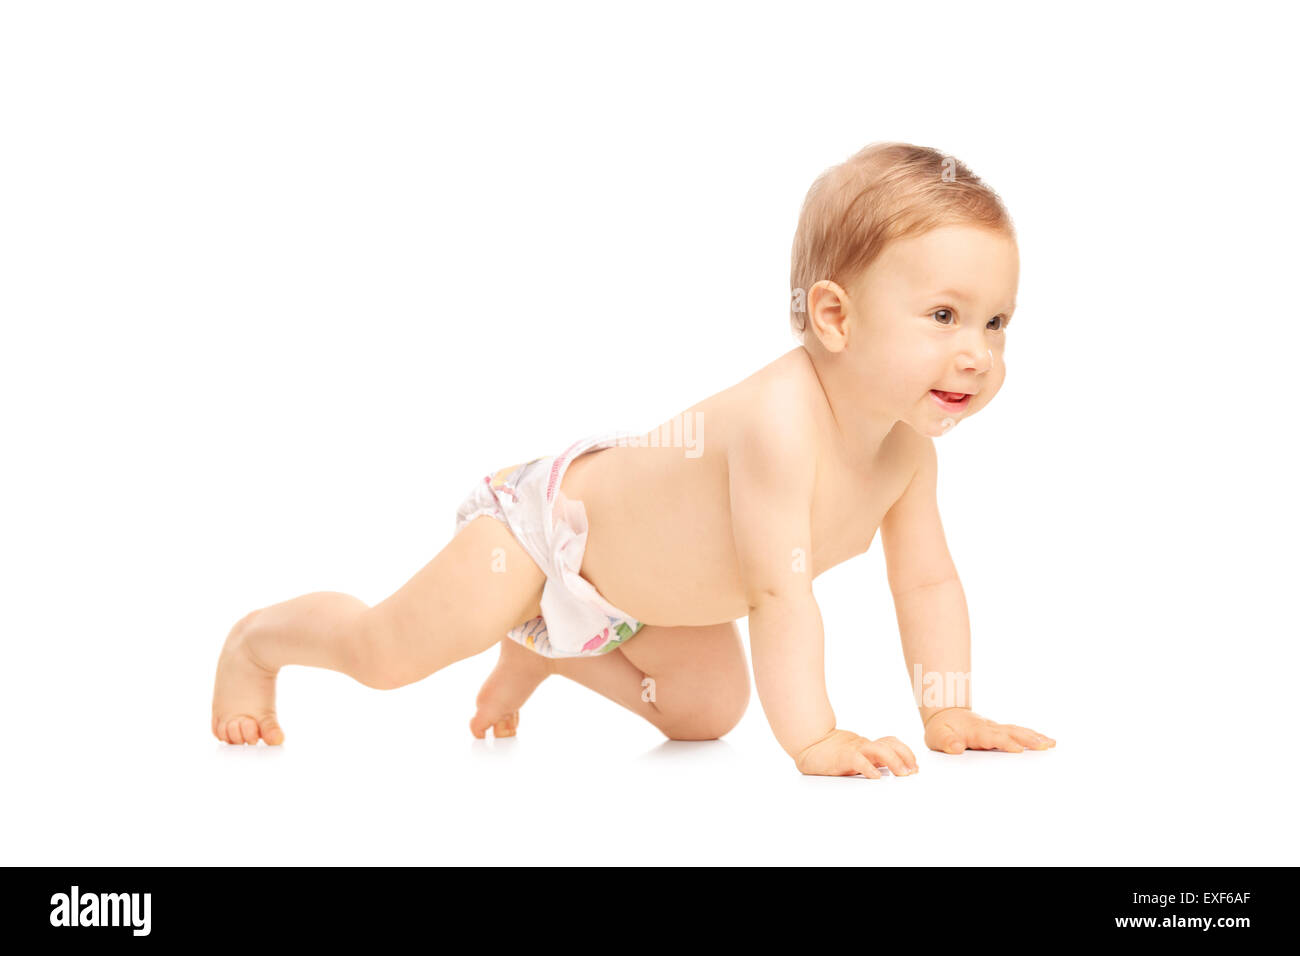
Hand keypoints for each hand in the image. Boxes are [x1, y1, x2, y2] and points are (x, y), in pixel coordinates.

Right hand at [794, 728, 917, 777]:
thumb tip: (890, 771)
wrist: (809, 744)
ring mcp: (853, 750)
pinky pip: (859, 761)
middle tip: (913, 770)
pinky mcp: (842, 757)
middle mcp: (863, 746)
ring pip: (879, 750)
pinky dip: (869, 769)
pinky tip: (876, 777)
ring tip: (902, 774)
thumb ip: (869, 760)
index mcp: (866, 746)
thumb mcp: (854, 755)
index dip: (905, 752)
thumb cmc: (830, 753)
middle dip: (905, 756)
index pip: (890, 743)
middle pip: (889, 744)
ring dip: (894, 761)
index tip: (915, 766)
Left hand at [923, 707, 1055, 753]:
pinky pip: (1017, 732)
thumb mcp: (937, 736)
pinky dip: (1032, 736)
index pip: (992, 737)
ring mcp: (995, 728)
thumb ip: (946, 741)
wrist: (944, 714)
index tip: (1018, 749)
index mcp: (975, 731)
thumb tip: (956, 747)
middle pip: (1011, 732)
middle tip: (1045, 745)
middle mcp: (988, 727)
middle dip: (1028, 739)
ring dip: (1034, 737)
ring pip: (1017, 731)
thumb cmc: (942, 729)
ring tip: (1051, 743)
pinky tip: (1046, 742)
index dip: (1005, 743)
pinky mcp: (999, 731)